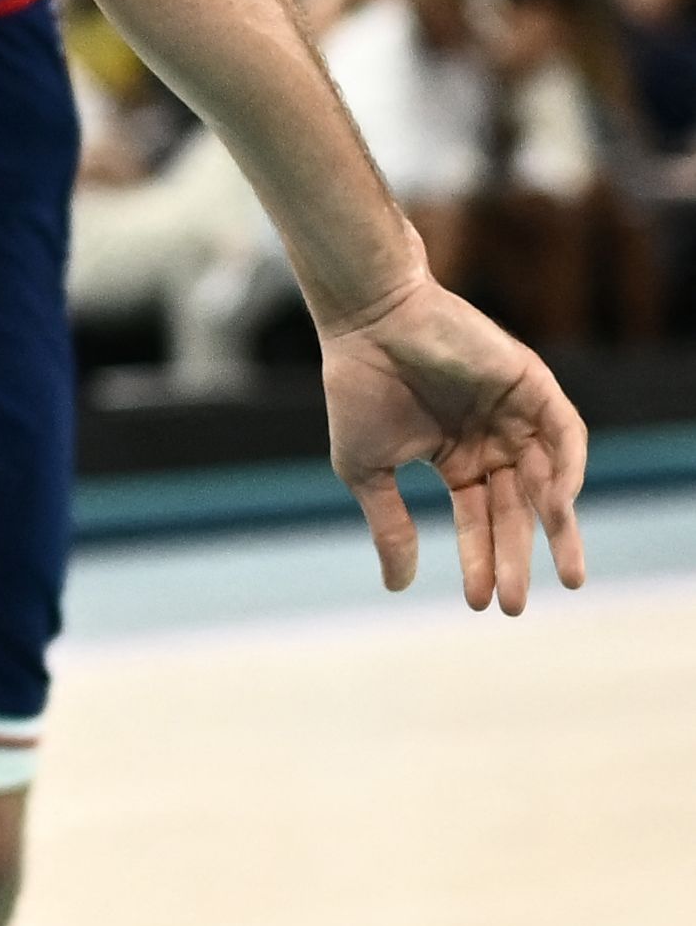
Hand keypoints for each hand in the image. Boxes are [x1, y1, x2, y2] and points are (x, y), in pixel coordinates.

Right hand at [318, 276, 587, 612]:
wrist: (367, 321)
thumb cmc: (357, 388)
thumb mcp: (366, 469)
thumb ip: (389, 525)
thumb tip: (399, 586)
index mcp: (456, 459)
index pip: (478, 518)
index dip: (480, 560)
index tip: (480, 603)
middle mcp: (492, 440)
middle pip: (516, 509)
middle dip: (518, 557)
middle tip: (517, 604)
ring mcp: (514, 414)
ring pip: (548, 480)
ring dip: (559, 527)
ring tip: (562, 573)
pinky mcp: (531, 384)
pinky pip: (565, 434)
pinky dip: (568, 470)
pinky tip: (558, 507)